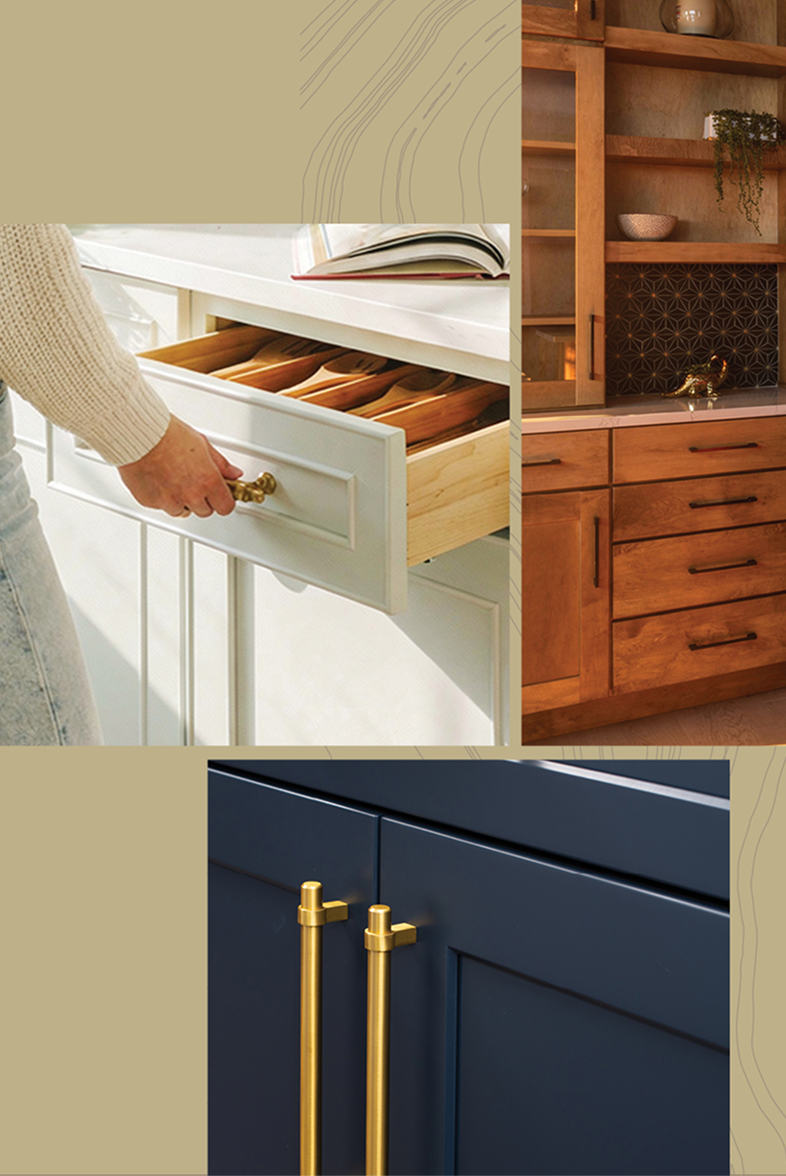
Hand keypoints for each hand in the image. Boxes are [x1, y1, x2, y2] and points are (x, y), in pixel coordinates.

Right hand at [118, 415, 242, 517]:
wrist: (140, 435)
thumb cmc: (168, 435)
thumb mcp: (202, 444)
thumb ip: (221, 464)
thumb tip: (233, 473)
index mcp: (207, 481)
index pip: (225, 507)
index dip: (223, 501)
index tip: (221, 496)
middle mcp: (190, 495)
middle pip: (205, 511)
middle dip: (203, 499)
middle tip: (195, 482)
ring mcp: (170, 501)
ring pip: (183, 511)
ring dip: (182, 501)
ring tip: (175, 479)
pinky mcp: (151, 502)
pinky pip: (162, 507)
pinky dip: (162, 498)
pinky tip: (160, 480)